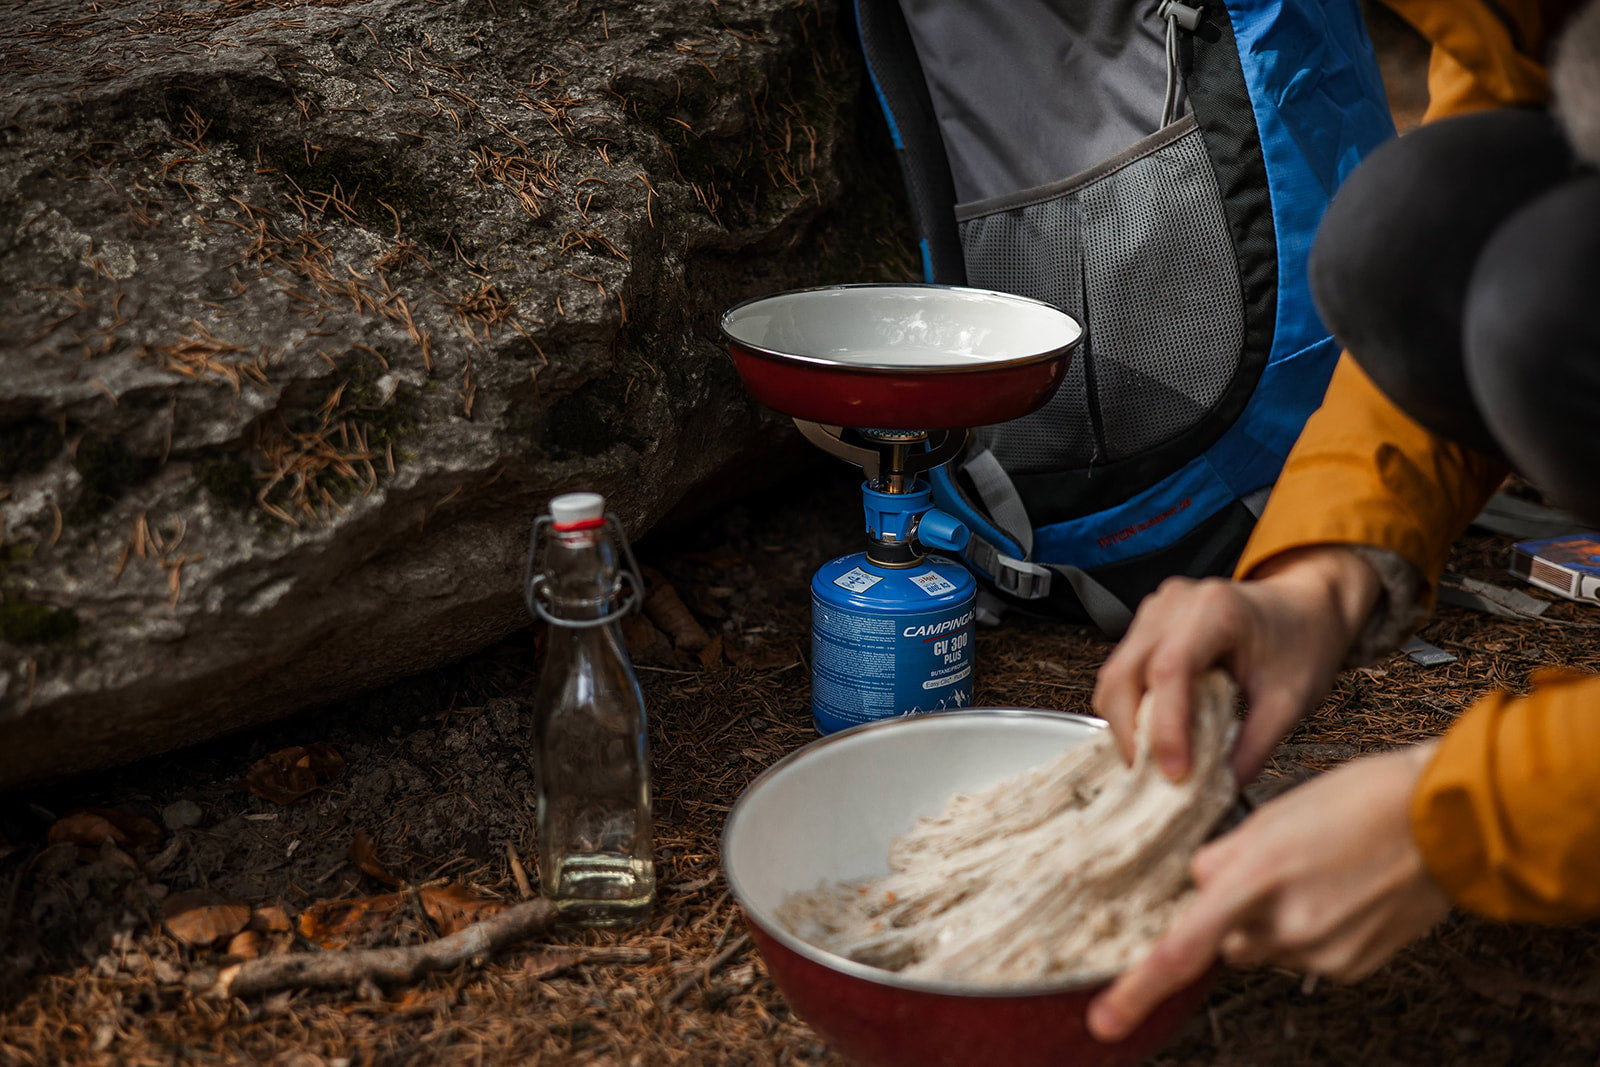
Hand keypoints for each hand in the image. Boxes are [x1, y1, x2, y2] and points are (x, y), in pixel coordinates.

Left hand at [1086, 743, 1450, 1042]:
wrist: (1449, 820)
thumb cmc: (1364, 801)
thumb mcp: (1276, 813)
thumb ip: (1226, 854)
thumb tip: (1198, 880)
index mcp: (1256, 878)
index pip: (1182, 946)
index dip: (1137, 988)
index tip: (1106, 1019)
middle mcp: (1286, 925)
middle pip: (1223, 940)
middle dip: (1229, 916)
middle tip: (1269, 874)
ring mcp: (1322, 952)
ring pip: (1264, 948)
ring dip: (1272, 921)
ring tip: (1315, 875)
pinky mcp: (1351, 967)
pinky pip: (1305, 957)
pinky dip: (1309, 931)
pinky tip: (1338, 894)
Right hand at [1093, 545, 1381, 782]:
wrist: (1300, 608)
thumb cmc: (1301, 643)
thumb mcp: (1290, 700)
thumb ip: (1254, 746)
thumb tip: (1218, 788)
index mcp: (1216, 610)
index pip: (1170, 670)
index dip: (1165, 726)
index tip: (1176, 772)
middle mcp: (1172, 605)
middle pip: (1125, 674)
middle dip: (1132, 734)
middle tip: (1155, 777)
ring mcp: (1153, 613)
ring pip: (1114, 677)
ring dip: (1125, 725)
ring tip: (1153, 761)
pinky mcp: (1145, 628)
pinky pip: (1121, 674)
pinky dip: (1129, 711)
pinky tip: (1153, 735)